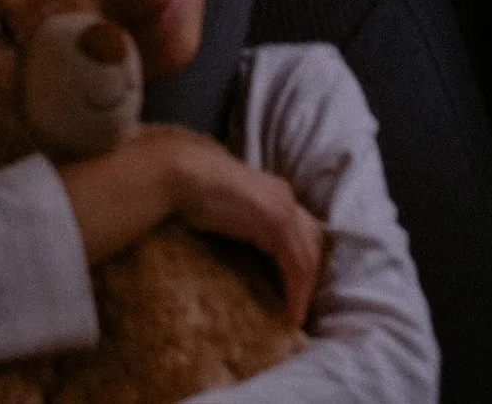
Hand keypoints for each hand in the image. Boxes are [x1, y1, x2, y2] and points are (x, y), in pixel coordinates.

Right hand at [146, 124, 325, 328]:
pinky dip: (297, 291)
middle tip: (298, 306)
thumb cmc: (188, 190)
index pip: (301, 230)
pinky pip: (297, 265)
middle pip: (312, 242)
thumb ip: (240, 222)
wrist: (179, 173)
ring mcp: (283, 209)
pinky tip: (291, 313)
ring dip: (305, 291)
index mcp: (274, 192)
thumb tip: (241, 246)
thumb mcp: (224, 208)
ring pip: (308, 257)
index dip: (300, 260)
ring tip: (295, 318)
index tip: (290, 288)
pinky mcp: (277, 223)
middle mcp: (285, 197)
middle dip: (309, 276)